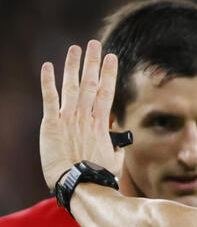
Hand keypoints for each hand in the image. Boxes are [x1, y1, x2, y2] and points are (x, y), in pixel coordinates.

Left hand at [40, 40, 122, 189]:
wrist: (79, 182)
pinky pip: (49, 99)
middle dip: (93, 62)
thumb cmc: (99, 175)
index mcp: (101, 123)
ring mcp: (68, 118)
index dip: (109, 73)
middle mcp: (85, 116)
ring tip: (76, 49)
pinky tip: (47, 66)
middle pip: (91, 83)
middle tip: (95, 44)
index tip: (112, 57)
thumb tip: (118, 140)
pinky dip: (48, 82)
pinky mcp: (51, 124)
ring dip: (73, 66)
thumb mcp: (115, 159)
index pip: (107, 91)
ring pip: (72, 86)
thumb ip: (116, 145)